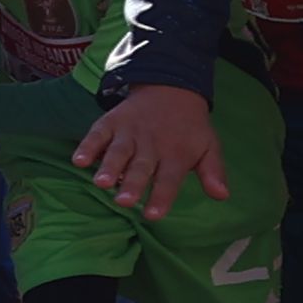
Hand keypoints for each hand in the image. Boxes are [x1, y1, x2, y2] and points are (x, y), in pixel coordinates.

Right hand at [70, 84, 232, 223]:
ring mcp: (130, 132)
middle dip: (132, 184)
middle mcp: (152, 144)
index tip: (152, 215)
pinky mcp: (112, 122)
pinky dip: (88, 146)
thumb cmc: (189, 128)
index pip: (169, 179)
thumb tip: (223, 196)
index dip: (161, 196)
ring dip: (109, 166)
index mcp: (176, 154)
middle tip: (125, 202)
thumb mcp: (209, 147)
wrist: (172, 87)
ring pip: (119, 151)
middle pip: (141, 167)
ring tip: (101, 183)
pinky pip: (98, 134)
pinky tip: (79, 160)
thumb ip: (213, 172)